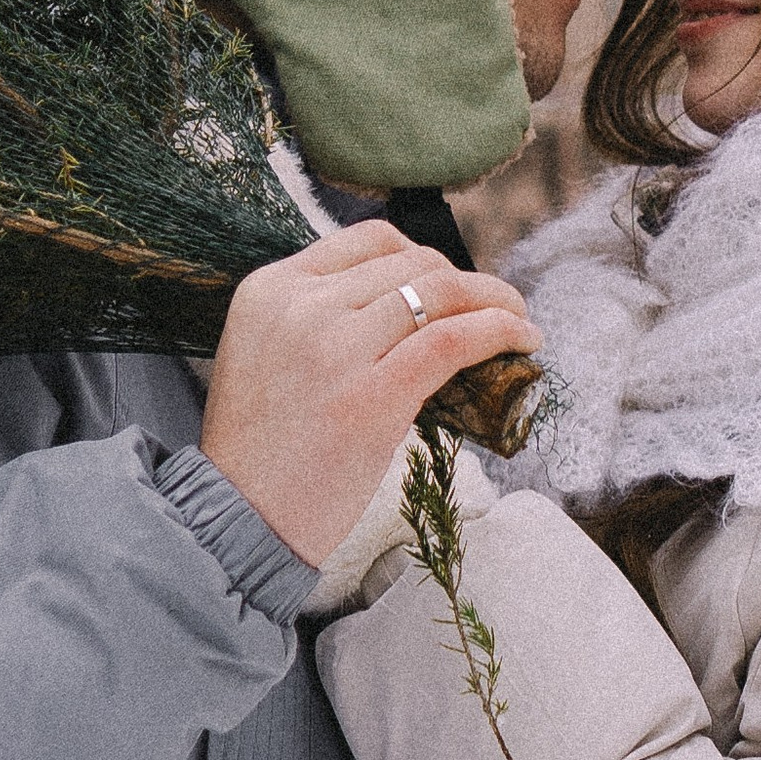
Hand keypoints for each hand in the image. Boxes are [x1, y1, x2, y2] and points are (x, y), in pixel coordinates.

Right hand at [202, 224, 539, 565]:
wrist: (236, 519)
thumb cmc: (259, 451)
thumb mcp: (265, 353)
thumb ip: (317, 318)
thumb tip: (406, 305)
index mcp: (271, 288)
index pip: (369, 240)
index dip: (424, 257)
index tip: (451, 285)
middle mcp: (302, 305)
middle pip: (414, 262)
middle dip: (465, 281)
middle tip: (496, 306)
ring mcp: (336, 348)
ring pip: (442, 292)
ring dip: (496, 299)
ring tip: (519, 319)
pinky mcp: (373, 396)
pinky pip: (455, 339)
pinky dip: (500, 330)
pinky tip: (524, 340)